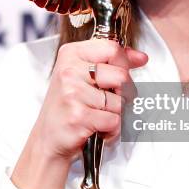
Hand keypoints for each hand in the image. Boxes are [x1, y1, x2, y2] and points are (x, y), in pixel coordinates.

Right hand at [31, 39, 147, 160]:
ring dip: (116, 114)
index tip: (123, 72)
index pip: (113, 49)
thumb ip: (114, 62)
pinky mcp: (79, 116)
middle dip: (124, 93)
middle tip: (108, 101)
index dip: (125, 64)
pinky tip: (97, 127)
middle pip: (122, 75)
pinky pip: (115, 121)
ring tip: (98, 115)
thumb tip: (140, 57)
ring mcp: (73, 93)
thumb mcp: (85, 76)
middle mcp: (70, 71)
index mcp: (71, 54)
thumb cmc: (66, 108)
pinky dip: (112, 129)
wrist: (48, 140)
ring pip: (121, 101)